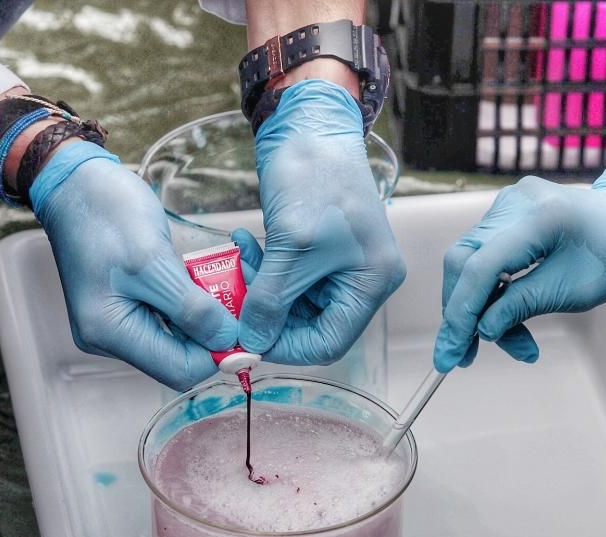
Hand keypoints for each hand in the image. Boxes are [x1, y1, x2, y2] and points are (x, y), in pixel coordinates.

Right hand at [29, 142, 237, 389]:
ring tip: (223, 282)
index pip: (179, 370)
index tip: (245, 322)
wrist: (75, 183)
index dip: (217, 352)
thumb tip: (228, 341)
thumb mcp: (154, 261)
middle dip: (213, 333)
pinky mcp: (126, 306)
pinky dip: (191, 304)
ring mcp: (117, 323)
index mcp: (109, 332)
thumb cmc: (106, 214)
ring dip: (205, 317)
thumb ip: (192, 308)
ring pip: (177, 338)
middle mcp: (110, 338)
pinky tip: (203, 279)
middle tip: (238, 297)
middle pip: (179, 358)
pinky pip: (168, 319)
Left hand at [236, 79, 405, 364]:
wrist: (310, 121)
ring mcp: (336, 266)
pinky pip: (283, 278)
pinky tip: (244, 243)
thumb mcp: (292, 244)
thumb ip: (271, 298)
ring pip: (290, 305)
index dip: (284, 346)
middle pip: (308, 327)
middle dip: (267, 315)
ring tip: (239, 259)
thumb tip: (250, 340)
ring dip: (258, 290)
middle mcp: (360, 280)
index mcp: (372, 282)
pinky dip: (260, 269)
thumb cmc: (315, 175)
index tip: (245, 336)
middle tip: (233, 299)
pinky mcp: (313, 250)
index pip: (328, 342)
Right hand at [433, 147, 605, 371]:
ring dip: (477, 307)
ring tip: (504, 342)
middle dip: (460, 313)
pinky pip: (483, 254)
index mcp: (540, 218)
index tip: (449, 357)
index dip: (460, 315)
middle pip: (463, 261)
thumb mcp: (575, 291)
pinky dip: (488, 290)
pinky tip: (504, 316)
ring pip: (468, 260)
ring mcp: (507, 203)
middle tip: (463, 357)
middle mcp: (514, 203)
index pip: (480, 268)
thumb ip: (522, 306)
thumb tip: (481, 330)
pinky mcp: (506, 213)